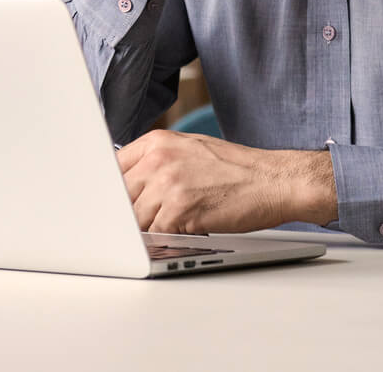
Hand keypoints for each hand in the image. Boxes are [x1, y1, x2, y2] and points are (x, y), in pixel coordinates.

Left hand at [116, 129, 335, 234]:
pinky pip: (155, 234)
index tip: (109, 205)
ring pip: (134, 219)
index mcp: (156, 142)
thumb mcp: (190, 150)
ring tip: (172, 225)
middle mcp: (158, 159)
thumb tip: (127, 183)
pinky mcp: (180, 210)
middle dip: (128, 214)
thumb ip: (156, 162)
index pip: (112, 169)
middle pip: (119, 196)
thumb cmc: (236, 169)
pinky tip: (182, 233)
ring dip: (148, 229)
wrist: (273, 180)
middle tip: (144, 221)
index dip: (111, 192)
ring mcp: (168, 184)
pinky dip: (165, 240)